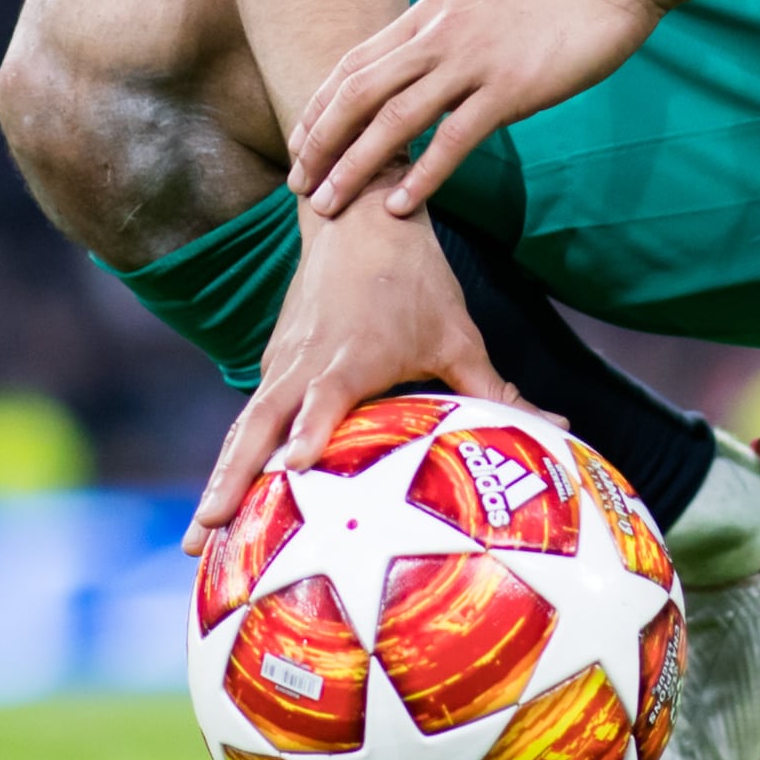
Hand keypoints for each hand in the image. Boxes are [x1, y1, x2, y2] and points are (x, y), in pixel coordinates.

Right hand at [190, 206, 513, 550]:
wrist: (357, 218)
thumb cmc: (415, 281)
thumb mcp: (460, 335)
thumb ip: (498, 390)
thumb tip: (561, 429)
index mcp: (351, 357)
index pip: (322, 400)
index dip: (307, 434)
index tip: (292, 471)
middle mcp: (305, 364)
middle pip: (257, 428)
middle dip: (230, 483)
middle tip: (207, 537)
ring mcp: (282, 365)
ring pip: (243, 430)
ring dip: (219, 482)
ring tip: (198, 541)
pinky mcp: (275, 365)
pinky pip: (250, 420)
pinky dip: (232, 461)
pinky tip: (224, 505)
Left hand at [285, 0, 661, 225]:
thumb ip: (448, 28)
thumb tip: (425, 57)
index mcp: (429, 14)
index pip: (354, 63)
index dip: (320, 106)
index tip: (299, 143)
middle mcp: (438, 35)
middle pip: (358, 93)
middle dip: (321, 142)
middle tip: (298, 185)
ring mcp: (472, 61)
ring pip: (394, 118)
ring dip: (355, 165)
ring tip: (329, 204)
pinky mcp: (510, 88)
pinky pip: (455, 138)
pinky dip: (423, 174)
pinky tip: (401, 205)